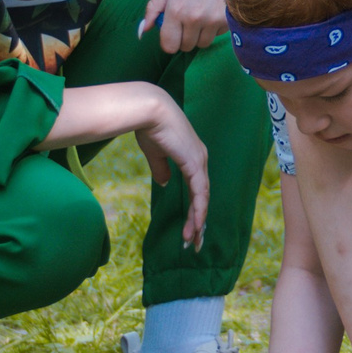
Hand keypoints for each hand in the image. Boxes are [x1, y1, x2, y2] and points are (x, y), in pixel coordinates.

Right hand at [131, 97, 209, 245]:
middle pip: (203, 196)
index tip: (189, 227)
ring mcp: (200, 161)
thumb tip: (164, 183)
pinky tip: (195, 225)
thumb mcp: (155, 152)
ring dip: (198, 221)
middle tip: (195, 242)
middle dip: (198, 221)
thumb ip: (162, 168)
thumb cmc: (149, 126)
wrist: (148, 110)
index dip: (194, 208)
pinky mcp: (194, 163)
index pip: (197, 188)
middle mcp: (200, 159)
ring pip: (203, 198)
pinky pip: (199, 192)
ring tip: (192, 241)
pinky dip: (198, 210)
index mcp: (193, 155)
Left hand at [141, 0, 244, 51]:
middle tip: (186, 19)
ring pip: (204, 43)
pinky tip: (215, 8)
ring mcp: (215, 20)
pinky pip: (219, 34)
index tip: (172, 32)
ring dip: (201, 33)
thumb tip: (143, 29)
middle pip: (187, 47)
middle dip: (184, 36)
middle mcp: (195, 18)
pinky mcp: (230, 18)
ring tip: (202, 13)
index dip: (169, 41)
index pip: (169, 45)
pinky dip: (215, 27)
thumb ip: (155, 7)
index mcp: (176, 9)